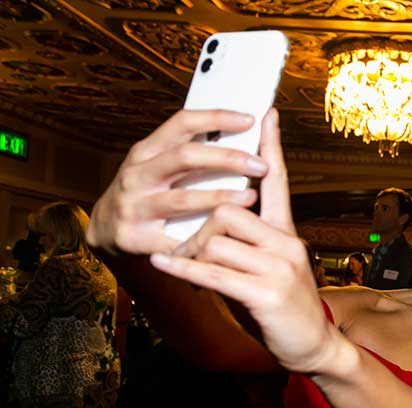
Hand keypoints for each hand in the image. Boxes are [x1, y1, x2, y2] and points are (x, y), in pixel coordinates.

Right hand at [86, 109, 265, 255]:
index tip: (249, 119)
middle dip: (227, 158)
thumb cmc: (145, 193)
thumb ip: (191, 154)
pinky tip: (226, 239)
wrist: (105, 230)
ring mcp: (134, 206)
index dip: (216, 118)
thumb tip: (239, 137)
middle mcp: (137, 175)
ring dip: (220, 198)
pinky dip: (202, 240)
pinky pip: (175, 240)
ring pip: (182, 199)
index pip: (182, 123)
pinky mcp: (135, 237)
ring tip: (251, 198)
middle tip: (260, 164)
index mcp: (146, 151)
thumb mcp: (159, 167)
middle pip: (185, 157)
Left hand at [149, 109, 344, 374]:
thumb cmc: (284, 306)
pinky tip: (163, 263)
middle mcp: (287, 243)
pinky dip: (183, 268)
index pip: (279, 181)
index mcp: (287, 233)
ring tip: (183, 266)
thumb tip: (212, 222)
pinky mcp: (265, 294)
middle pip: (229, 210)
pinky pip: (212, 273)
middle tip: (187, 247)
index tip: (266, 114)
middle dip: (198, 226)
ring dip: (190, 253)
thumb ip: (249, 242)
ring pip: (217, 240)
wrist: (313, 346)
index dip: (271, 147)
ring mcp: (278, 269)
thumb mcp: (270, 267)